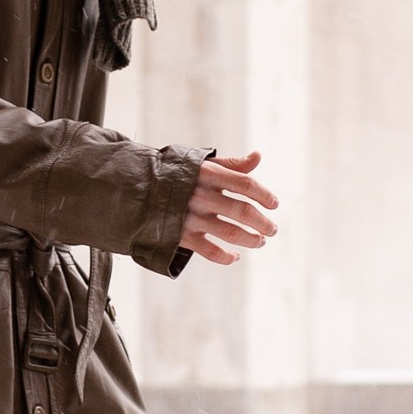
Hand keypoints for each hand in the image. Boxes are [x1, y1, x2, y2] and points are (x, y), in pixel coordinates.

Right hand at [180, 148, 278, 266]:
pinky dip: (227, 257)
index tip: (275, 204)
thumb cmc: (178, 176)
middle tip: (273, 229)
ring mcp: (191, 217)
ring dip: (252, 240)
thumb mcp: (202, 165)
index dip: (264, 194)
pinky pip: (210, 251)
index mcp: (208, 174)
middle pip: (243, 211)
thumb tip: (258, 156)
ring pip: (231, 233)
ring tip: (260, 241)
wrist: (137, 189)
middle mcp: (201, 195)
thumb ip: (231, 164)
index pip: (245, 183)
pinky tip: (236, 256)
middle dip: (263, 223)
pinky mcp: (181, 235)